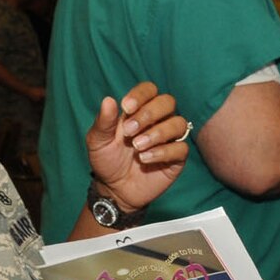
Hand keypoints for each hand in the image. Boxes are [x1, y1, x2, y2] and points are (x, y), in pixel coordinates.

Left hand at [87, 81, 190, 213]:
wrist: (114, 189)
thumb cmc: (107, 161)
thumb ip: (103, 121)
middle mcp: (157, 121)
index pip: (149, 90)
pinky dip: (162, 152)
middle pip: (168, 102)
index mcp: (139, 111)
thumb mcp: (98, 140)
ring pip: (178, 123)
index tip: (127, 108)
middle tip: (129, 132)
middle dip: (149, 114)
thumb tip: (108, 99)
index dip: (141, 95)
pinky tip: (145, 159)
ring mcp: (169, 139)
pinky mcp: (176, 158)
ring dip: (157, 133)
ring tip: (137, 148)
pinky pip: (181, 148)